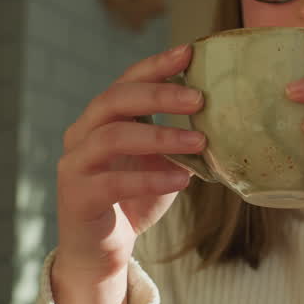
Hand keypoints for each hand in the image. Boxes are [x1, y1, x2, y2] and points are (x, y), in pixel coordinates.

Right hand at [53, 43, 207, 303]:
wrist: (103, 251)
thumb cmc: (135, 200)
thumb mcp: (163, 163)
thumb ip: (181, 139)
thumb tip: (229, 116)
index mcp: (102, 119)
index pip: (126, 80)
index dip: (156, 65)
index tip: (190, 52)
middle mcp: (82, 134)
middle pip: (115, 99)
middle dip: (159, 94)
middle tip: (200, 97)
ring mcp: (74, 164)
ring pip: (112, 136)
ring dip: (161, 136)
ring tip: (200, 140)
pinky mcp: (77, 196)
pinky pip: (113, 181)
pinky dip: (151, 178)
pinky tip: (183, 178)